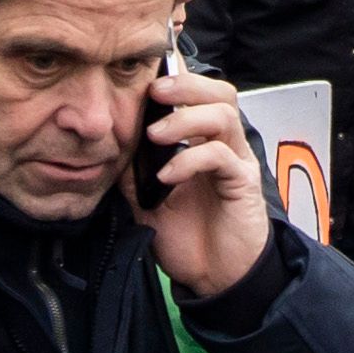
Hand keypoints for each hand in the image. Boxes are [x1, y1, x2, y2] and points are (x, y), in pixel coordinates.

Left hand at [136, 70, 270, 299]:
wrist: (213, 278)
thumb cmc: (185, 237)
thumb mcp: (145, 199)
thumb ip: (133, 169)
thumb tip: (110, 141)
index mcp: (202, 141)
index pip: (198, 95)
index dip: (178, 77)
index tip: (146, 74)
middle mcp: (224, 144)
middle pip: (219, 92)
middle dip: (186, 85)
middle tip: (154, 92)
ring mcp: (236, 161)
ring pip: (224, 114)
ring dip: (186, 119)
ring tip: (155, 136)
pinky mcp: (243, 183)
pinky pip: (221, 155)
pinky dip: (191, 158)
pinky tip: (168, 176)